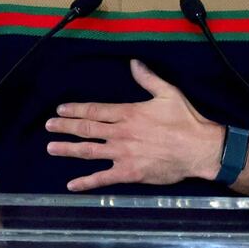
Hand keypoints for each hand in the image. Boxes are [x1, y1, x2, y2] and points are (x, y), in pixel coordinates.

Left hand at [46, 59, 223, 190]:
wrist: (201, 149)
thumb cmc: (186, 121)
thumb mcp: (168, 93)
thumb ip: (148, 79)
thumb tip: (134, 63)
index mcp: (127, 113)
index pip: (94, 110)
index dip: (75, 110)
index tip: (60, 110)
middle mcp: (120, 133)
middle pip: (86, 129)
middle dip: (64, 127)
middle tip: (48, 126)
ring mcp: (123, 154)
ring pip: (89, 151)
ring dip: (68, 149)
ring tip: (51, 148)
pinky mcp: (129, 172)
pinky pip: (103, 178)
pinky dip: (86, 182)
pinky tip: (72, 184)